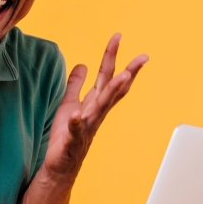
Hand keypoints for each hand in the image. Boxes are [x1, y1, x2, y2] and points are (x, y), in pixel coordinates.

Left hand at [43, 33, 148, 176]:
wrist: (59, 167)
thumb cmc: (65, 136)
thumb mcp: (68, 104)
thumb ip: (76, 85)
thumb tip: (82, 65)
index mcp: (94, 103)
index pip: (107, 76)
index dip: (112, 56)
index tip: (118, 36)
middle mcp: (95, 113)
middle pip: (113, 88)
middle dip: (127, 71)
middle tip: (142, 57)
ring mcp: (86, 126)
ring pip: (102, 106)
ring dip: (112, 91)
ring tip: (122, 76)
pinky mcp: (72, 140)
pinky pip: (75, 130)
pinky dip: (76, 122)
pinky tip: (75, 114)